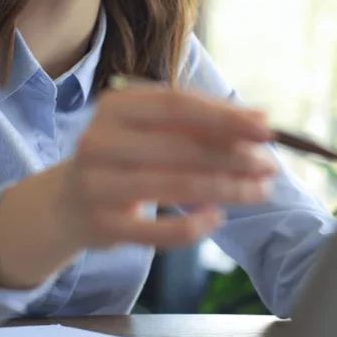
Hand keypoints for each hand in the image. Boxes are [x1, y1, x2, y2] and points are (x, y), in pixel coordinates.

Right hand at [55, 84, 276, 250]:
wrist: (67, 203)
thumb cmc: (126, 157)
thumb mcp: (151, 130)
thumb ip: (200, 123)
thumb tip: (261, 120)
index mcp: (116, 106)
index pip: (177, 104)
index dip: (225, 116)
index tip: (267, 127)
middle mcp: (100, 141)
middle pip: (180, 147)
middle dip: (233, 156)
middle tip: (270, 165)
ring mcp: (97, 185)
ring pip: (174, 187)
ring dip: (226, 189)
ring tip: (260, 191)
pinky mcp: (102, 226)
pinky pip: (156, 231)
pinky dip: (193, 227)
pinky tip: (218, 219)